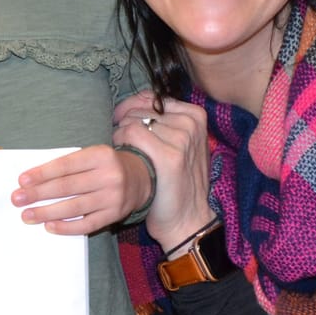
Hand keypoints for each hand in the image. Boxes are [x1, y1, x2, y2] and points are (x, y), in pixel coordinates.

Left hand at [12, 145, 152, 233]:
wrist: (141, 178)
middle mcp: (109, 175)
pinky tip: (49, 226)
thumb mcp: (91, 156)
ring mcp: (113, 197)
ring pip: (74, 207)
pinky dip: (66, 227)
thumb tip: (34, 181)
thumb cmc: (105, 166)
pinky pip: (87, 224)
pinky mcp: (114, 215)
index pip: (65, 166)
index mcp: (100, 155)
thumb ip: (68, 165)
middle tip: (17, 199)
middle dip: (39, 194)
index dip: (42, 174)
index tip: (22, 181)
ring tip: (27, 215)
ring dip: (47, 212)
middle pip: (67, 187)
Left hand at [110, 91, 214, 251]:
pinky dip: (121, 143)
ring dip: (121, 136)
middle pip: (141, 108)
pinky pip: (131, 134)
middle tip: (123, 145)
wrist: (187, 217)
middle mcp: (191, 123)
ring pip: (133, 121)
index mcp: (195, 116)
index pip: (153, 97)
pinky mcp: (169, 156)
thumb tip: (135, 103)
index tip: (119, 120)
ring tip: (127, 155)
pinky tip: (123, 157)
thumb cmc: (178, 181)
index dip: (130, 106)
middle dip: (125, 124)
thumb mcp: (181, 145)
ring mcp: (182, 138)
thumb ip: (165, 121)